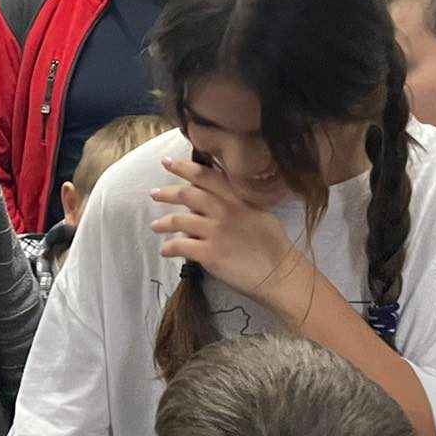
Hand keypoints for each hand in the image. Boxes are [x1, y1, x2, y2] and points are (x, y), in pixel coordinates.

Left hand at [151, 156, 301, 306]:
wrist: (281, 274)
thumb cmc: (274, 246)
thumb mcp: (259, 214)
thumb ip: (238, 203)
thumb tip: (219, 200)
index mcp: (237, 198)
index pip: (206, 176)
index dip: (183, 167)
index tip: (167, 161)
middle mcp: (224, 211)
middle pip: (187, 194)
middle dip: (167, 192)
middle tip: (154, 194)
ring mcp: (215, 232)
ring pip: (178, 221)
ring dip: (162, 223)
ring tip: (155, 226)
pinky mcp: (209, 254)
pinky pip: (180, 246)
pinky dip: (169, 248)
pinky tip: (165, 250)